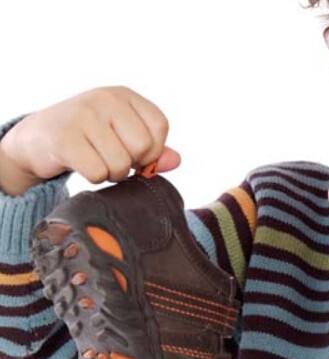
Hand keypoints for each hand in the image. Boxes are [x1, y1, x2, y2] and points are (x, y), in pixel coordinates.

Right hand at [0, 86, 178, 194]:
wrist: (36, 138)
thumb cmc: (87, 138)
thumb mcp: (121, 135)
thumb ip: (153, 149)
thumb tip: (176, 160)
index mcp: (124, 95)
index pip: (160, 125)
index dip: (153, 149)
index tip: (137, 155)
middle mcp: (105, 99)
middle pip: (143, 146)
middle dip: (131, 163)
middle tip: (113, 160)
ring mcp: (83, 116)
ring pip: (120, 163)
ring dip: (111, 173)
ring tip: (97, 161)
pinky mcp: (64, 137)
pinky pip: (97, 172)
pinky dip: (94, 177)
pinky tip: (83, 165)